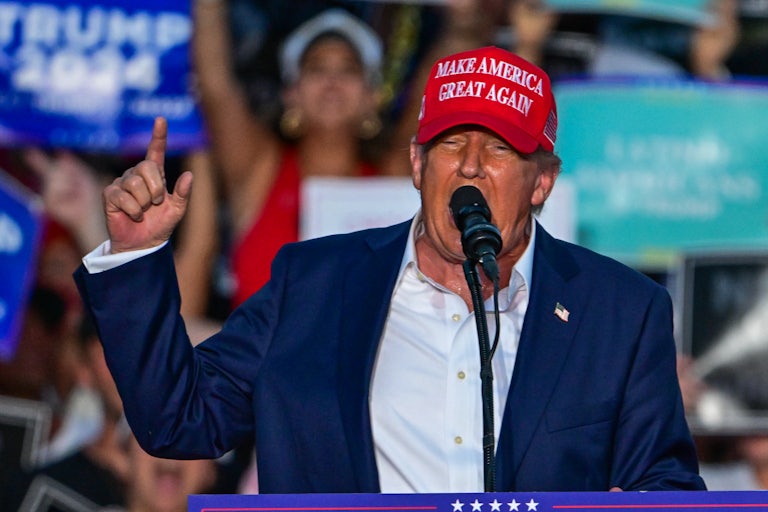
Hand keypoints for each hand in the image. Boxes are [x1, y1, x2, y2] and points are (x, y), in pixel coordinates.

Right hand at [103, 117, 192, 252]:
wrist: (144, 244)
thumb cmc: (160, 225)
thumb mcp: (177, 210)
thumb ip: (183, 193)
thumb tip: (189, 176)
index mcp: (154, 175)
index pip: (155, 151)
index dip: (158, 135)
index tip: (161, 120)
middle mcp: (136, 175)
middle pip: (146, 167)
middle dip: (156, 189)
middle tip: (155, 204)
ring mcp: (121, 183)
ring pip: (135, 183)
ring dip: (144, 202)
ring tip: (144, 211)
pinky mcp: (109, 195)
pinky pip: (123, 197)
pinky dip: (134, 210)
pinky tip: (134, 216)